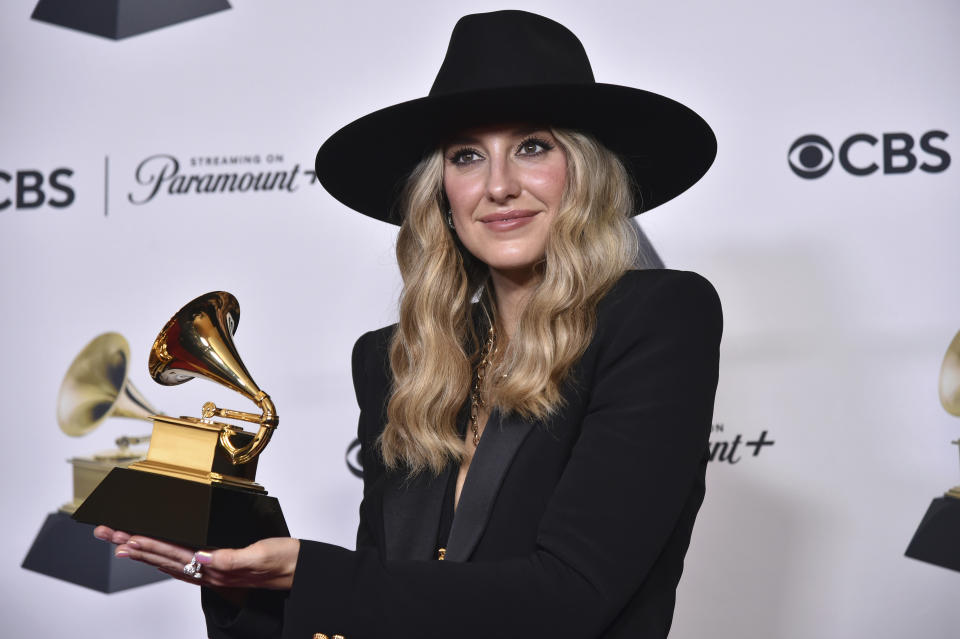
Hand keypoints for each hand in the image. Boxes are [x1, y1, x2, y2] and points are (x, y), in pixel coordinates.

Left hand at [93, 525, 299, 590]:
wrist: (299, 570)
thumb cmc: (283, 560)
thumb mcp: (261, 555)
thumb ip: (233, 558)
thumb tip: (205, 556)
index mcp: (215, 567)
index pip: (172, 554)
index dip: (146, 544)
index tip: (123, 537)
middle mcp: (208, 571)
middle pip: (161, 557)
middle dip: (132, 545)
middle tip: (106, 534)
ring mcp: (212, 571)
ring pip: (167, 561)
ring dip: (141, 552)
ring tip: (118, 543)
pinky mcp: (219, 567)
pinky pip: (182, 564)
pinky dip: (163, 559)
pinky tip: (155, 556)